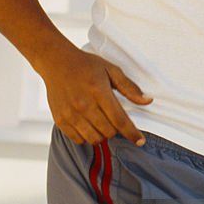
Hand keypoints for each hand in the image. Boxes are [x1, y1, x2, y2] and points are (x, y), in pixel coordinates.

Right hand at [38, 43, 152, 144]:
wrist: (56, 62)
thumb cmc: (85, 65)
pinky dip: (86, 136)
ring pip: (94, 139)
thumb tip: (147, 101)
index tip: (140, 141)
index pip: (119, 120)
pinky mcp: (60, 120)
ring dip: (102, 134)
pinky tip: (87, 124)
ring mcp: (70, 114)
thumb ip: (129, 87)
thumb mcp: (110, 70)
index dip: (132, 133)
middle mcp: (84, 105)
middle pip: (108, 132)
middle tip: (113, 119)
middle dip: (115, 129)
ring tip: (100, 122)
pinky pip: (78, 139)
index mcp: (99, 92)